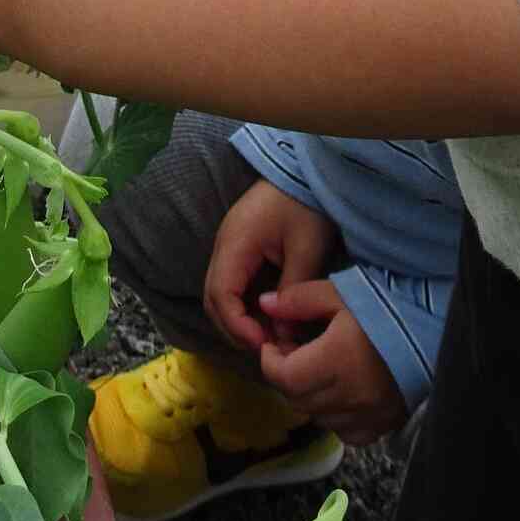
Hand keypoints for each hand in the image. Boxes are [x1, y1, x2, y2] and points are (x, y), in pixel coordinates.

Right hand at [204, 179, 332, 353]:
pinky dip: (243, 305)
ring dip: (238, 318)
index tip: (264, 345)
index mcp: (236, 243)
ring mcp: (229, 246)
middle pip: (213, 298)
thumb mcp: (306, 249)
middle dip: (234, 328)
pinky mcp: (239, 247)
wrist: (305, 172)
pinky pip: (231, 283)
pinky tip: (267, 316)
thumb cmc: (306, 206)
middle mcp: (224, 246)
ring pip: (219, 293)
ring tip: (268, 336)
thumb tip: (283, 337)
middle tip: (265, 348)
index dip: (238, 326)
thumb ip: (292, 292)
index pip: (221, 295)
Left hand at [255, 280, 407, 444]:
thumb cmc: (383, 307)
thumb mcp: (338, 293)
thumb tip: (265, 304)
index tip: (272, 344)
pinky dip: (334, 416)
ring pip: (318, 417)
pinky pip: (345, 432)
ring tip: (314, 369)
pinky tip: (339, 393)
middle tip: (291, 352)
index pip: (285, 377)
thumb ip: (298, 299)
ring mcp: (367, 415)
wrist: (431, 329)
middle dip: (286, 376)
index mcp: (335, 361)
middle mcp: (349, 395)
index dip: (270, 361)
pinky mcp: (383, 424)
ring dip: (308, 396)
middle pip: (297, 399)